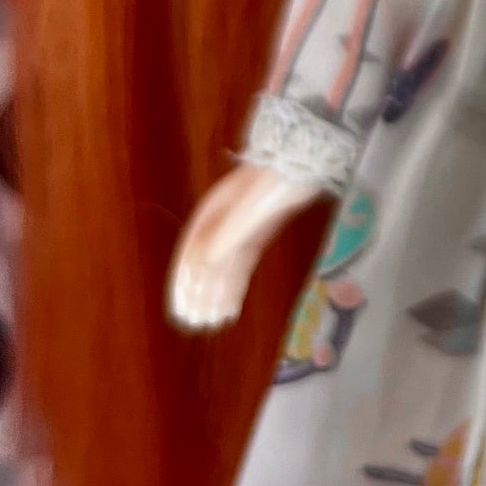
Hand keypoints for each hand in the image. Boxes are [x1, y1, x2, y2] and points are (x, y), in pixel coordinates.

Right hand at [166, 161, 330, 330]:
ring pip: (224, 266)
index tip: (182, 309)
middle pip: (206, 262)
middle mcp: (222, 222)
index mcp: (212, 212)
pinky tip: (232, 305)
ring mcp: (241, 228)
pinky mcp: (259, 234)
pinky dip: (235, 285)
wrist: (304, 162)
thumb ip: (229, 233)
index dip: (185, 282)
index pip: (191, 252)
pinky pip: (242, 264)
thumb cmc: (275, 181)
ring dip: (217, 293)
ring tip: (213, 321)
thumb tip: (206, 264)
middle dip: (200, 293)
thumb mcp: (250, 208)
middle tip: (196, 323)